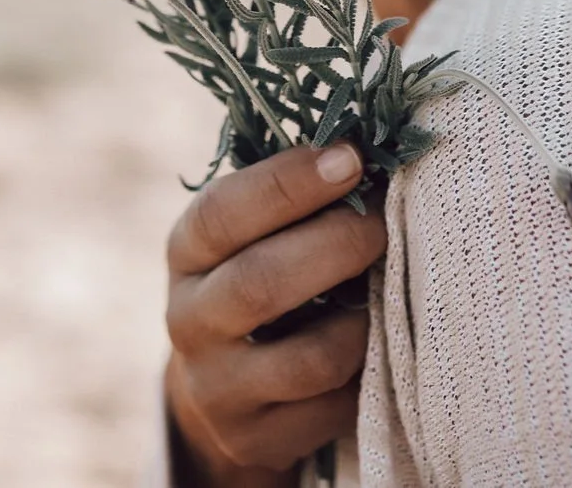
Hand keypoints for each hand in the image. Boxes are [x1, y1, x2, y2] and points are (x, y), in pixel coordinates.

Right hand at [163, 141, 383, 484]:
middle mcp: (189, 319)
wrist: (222, 389)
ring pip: (306, 359)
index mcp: (187, 252)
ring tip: (384, 295)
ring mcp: (217, 387)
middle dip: (335, 247)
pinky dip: (364, 376)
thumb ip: (292, 193)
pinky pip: (328, 409)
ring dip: (361, 323)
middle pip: (259, 285)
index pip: (223, 213)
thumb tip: (373, 134)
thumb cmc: (260, 275)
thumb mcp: (253, 234)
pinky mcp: (254, 438)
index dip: (287, 183)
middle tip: (383, 226)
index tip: (350, 158)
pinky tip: (375, 348)